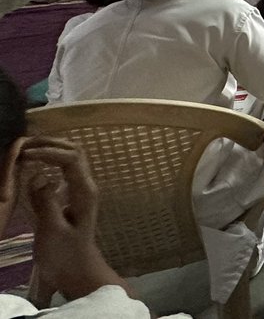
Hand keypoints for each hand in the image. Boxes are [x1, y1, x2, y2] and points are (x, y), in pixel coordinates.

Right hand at [20, 137, 127, 299]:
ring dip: (51, 149)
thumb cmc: (64, 254)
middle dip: (51, 144)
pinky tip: (33, 164)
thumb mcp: (51, 230)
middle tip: (25, 146)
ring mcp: (80, 189)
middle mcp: (85, 185)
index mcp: (84, 191)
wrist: (76, 270)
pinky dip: (50, 161)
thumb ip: (46, 202)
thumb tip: (40, 176)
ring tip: (27, 150)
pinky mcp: (72, 195)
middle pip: (74, 151)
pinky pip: (63, 169)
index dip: (49, 151)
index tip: (26, 154)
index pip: (71, 158)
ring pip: (71, 157)